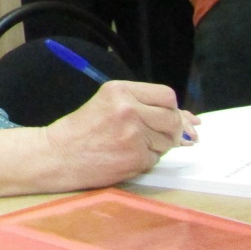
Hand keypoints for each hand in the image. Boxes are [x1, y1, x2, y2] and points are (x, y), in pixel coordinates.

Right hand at [43, 81, 199, 189]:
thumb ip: (146, 107)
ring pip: (168, 141)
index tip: (163, 117)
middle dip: (168, 130)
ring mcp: (134, 134)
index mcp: (120, 90)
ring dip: (157, 146)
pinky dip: (145, 159)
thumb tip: (192, 121)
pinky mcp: (136, 157)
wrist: (57, 155)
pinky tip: (125, 156)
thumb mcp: (108, 104)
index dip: (169, 109)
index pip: (167, 96)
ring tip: (129, 144)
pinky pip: (157, 158)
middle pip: (172, 119)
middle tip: (148, 134)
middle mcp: (129, 109)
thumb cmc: (81, 130)